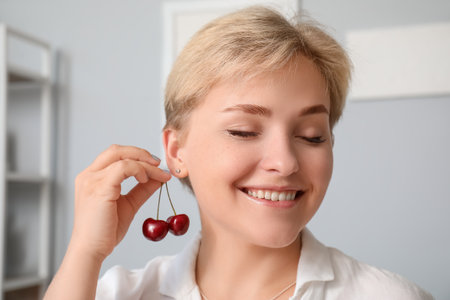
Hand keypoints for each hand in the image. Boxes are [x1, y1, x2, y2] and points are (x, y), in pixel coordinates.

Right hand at [70, 144, 170, 259]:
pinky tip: (145, 180)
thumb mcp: (129, 204)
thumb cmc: (105, 230)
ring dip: (144, 163)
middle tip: (158, 164)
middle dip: (141, 153)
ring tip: (157, 175)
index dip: (137, 155)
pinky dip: (138, 170)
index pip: (115, 155)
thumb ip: (142, 189)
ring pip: (122, 157)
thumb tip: (159, 177)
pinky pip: (123, 168)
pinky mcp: (99, 188)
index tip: (156, 166)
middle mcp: (88, 175)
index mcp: (92, 177)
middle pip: (116, 150)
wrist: (92, 250)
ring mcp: (91, 180)